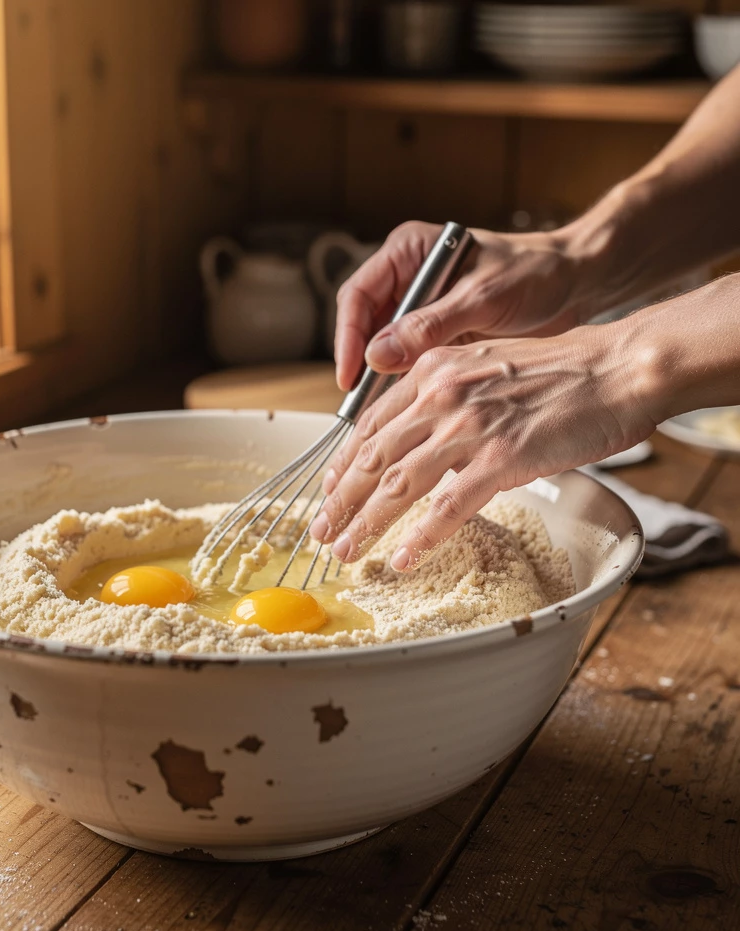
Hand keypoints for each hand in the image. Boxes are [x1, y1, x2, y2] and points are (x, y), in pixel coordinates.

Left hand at [310, 324, 656, 569]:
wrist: (617, 368)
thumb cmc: (557, 371)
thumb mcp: (481, 364)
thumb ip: (441, 394)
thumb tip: (413, 434)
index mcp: (431, 371)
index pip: (368, 425)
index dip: (342, 466)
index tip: (328, 493)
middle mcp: (440, 396)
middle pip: (373, 458)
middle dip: (341, 502)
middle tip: (321, 533)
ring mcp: (469, 427)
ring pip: (398, 484)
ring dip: (367, 525)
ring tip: (347, 552)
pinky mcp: (502, 458)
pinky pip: (448, 507)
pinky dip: (422, 537)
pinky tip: (404, 558)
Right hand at [334, 220, 597, 390]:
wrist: (575, 283)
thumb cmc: (536, 273)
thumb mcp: (481, 298)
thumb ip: (429, 325)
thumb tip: (377, 355)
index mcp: (409, 251)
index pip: (358, 295)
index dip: (348, 336)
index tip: (352, 373)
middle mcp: (407, 277)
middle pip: (364, 323)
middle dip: (362, 361)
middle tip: (362, 401)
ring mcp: (419, 305)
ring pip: (382, 345)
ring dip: (380, 375)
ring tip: (382, 408)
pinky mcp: (435, 330)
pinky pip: (407, 358)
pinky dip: (404, 380)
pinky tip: (407, 403)